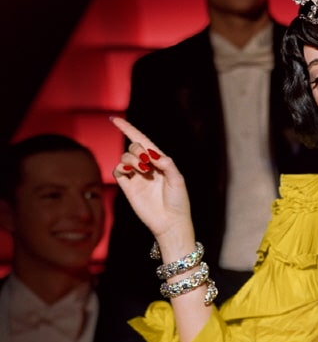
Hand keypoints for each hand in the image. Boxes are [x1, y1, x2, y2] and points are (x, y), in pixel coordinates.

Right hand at [109, 117, 194, 250]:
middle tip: (146, 162)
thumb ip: (167, 164)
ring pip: (125, 157)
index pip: (142, 141)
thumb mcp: (178, 180)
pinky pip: (118, 170)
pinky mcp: (128, 187)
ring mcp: (136, 177)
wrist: (170, 223)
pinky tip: (130, 171)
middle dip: (138, 150)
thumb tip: (151, 154)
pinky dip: (121, 167)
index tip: (115, 119)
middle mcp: (147, 167)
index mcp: (160, 162)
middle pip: (134, 147)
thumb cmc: (178, 202)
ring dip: (131, 158)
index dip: (129, 129)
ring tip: (142, 169)